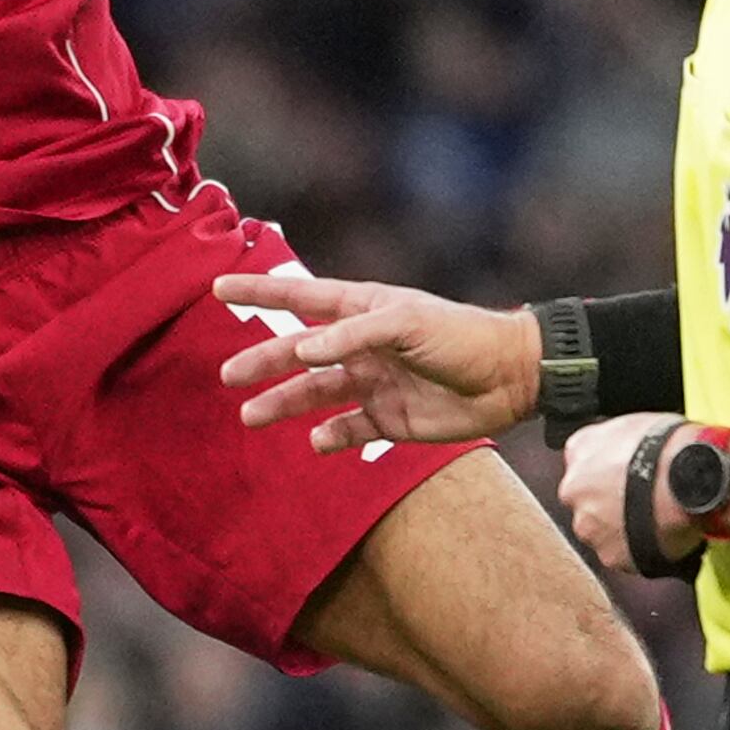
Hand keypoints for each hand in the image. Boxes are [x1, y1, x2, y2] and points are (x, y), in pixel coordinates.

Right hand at [214, 274, 538, 450]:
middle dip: (262, 362)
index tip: (218, 288)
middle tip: (227, 375)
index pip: (301, 297)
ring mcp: (372, 383)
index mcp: (362, 310)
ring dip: (283, 404)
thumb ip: (352, 335)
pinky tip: (318, 442)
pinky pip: (348, 429)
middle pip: (298, 353)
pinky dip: (330, 437)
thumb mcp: (407, 323)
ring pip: (314, 393)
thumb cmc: (461, 336)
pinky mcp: (388, 420)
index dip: (260, 292)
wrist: (511, 378)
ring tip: (251, 417)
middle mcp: (360, 346)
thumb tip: (301, 352)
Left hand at [559, 415, 695, 575]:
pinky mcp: (611, 554)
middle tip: (641, 501)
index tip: (623, 480)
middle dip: (609, 504)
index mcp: (579, 451)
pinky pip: (622, 555)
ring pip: (600, 532)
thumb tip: (612, 444)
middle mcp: (574, 491)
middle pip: (586, 502)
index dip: (605, 475)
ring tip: (653, 520)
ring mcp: (590, 526)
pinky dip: (637, 550)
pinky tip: (657, 537)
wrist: (691, 480)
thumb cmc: (670, 447)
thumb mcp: (630, 422)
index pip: (581, 467)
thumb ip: (609, 438)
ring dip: (621, 529)